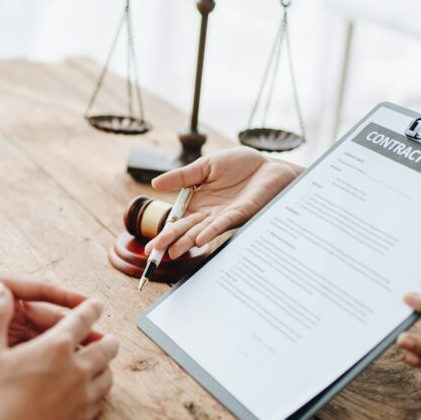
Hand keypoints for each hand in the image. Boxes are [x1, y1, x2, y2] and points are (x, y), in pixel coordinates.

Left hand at [0, 276, 99, 357]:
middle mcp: (12, 305)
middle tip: (103, 339)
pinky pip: (33, 350)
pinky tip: (65, 371)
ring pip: (47, 336)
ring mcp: (9, 325)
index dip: (68, 299)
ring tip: (92, 358)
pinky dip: (50, 359)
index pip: (43, 291)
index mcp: (3, 288)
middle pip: (52, 317)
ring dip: (69, 346)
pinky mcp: (4, 343)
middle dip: (77, 327)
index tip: (92, 305)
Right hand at [0, 283, 119, 419]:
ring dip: (105, 366)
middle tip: (106, 337)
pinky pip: (101, 401)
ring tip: (98, 364)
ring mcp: (84, 398)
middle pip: (107, 347)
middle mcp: (78, 369)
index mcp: (56, 347)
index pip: (83, 319)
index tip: (98, 304)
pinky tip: (89, 393)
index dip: (92, 308)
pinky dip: (98, 391)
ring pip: (108, 375)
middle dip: (107, 338)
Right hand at [145, 147, 300, 258]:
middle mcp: (209, 213)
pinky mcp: (241, 213)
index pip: (177, 220)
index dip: (164, 232)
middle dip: (169, 241)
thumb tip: (154, 184)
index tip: (152, 246)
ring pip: (201, 231)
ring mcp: (224, 215)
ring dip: (186, 242)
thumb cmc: (241, 165)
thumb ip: (182, 176)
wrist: (269, 165)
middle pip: (185, 229)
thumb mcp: (206, 166)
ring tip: (172, 252)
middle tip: (154, 254)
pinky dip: (210, 231)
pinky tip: (199, 239)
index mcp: (199, 202)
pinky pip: (222, 224)